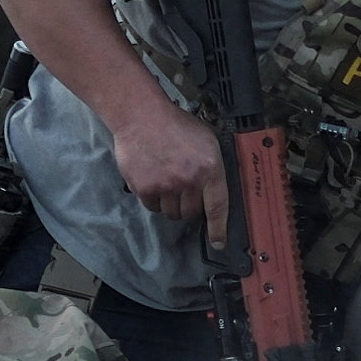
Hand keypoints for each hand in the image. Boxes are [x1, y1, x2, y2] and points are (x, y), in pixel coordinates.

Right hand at [112, 101, 231, 240]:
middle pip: (192, 213)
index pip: (218, 207)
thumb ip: (213, 166)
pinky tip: (154, 180)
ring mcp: (166, 186)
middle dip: (190, 207)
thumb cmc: (175, 125)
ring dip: (171, 204)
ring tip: (167, 181)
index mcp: (210, 168)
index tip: (219, 243)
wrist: (141, 116)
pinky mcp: (145, 189)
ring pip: (172, 213)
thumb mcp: (207, 140)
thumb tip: (216, 191)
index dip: (219, 229)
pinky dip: (154, 200)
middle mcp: (189, 180)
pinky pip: (153, 207)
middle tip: (184, 191)